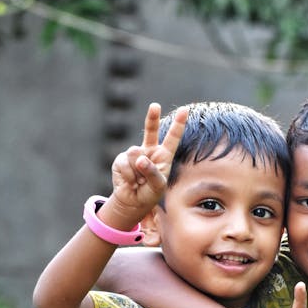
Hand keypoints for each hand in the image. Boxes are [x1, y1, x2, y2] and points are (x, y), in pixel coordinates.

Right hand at [109, 102, 188, 224]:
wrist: (132, 202)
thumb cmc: (150, 193)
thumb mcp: (157, 185)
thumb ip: (152, 172)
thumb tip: (139, 159)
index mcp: (163, 156)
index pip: (172, 138)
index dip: (178, 125)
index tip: (186, 110)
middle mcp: (149, 151)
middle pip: (151, 130)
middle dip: (152, 118)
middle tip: (155, 106)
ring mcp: (135, 154)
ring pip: (135, 153)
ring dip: (138, 172)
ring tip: (139, 181)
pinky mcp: (121, 159)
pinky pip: (125, 163)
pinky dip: (129, 175)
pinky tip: (130, 182)